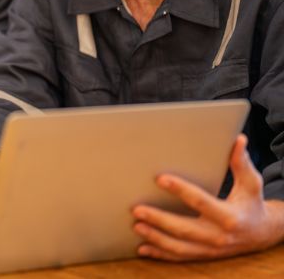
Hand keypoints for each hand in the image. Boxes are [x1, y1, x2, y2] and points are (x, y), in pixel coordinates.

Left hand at [132, 134, 283, 260]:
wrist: (261, 234)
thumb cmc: (251, 204)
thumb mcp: (251, 184)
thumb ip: (241, 163)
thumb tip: (238, 140)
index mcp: (230, 216)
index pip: (201, 201)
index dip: (181, 190)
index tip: (160, 179)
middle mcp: (219, 236)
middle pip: (185, 229)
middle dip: (160, 219)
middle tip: (137, 209)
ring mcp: (209, 249)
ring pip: (179, 247)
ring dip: (156, 237)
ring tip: (136, 225)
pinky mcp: (202, 255)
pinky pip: (179, 257)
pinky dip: (160, 254)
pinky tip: (142, 248)